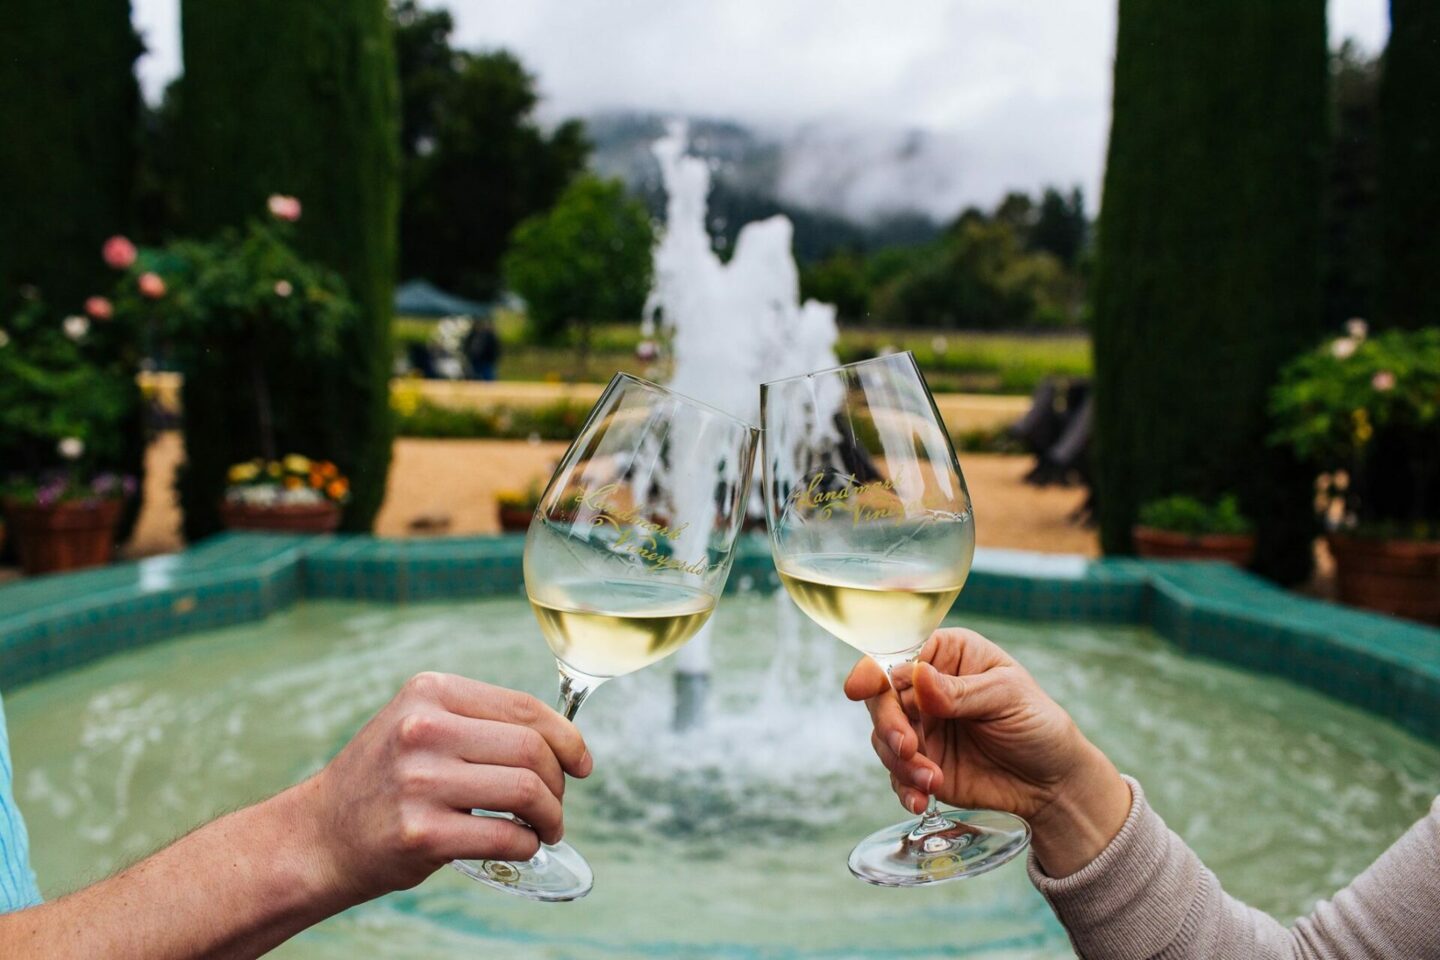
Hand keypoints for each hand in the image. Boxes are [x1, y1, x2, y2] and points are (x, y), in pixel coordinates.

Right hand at [296, 672, 592, 903]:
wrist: (317, 837)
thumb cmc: (384, 783)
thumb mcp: (419, 727)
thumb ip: (478, 723)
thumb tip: (560, 741)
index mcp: (429, 693)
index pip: (524, 708)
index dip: (566, 737)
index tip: (582, 762)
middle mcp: (423, 730)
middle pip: (531, 749)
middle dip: (559, 782)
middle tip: (555, 805)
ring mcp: (420, 781)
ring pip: (526, 789)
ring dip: (551, 816)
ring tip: (545, 828)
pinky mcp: (421, 832)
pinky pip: (505, 835)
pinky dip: (527, 844)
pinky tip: (520, 845)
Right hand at [845, 628, 1129, 876]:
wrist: (1053, 784)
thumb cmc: (1038, 724)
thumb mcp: (1008, 697)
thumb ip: (960, 690)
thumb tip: (918, 676)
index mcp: (947, 655)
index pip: (899, 654)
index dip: (874, 670)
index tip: (860, 688)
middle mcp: (925, 689)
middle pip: (882, 698)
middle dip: (889, 724)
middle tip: (908, 747)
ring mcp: (922, 728)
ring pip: (884, 738)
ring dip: (900, 762)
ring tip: (931, 780)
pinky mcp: (922, 765)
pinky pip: (897, 775)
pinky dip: (904, 787)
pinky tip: (922, 800)